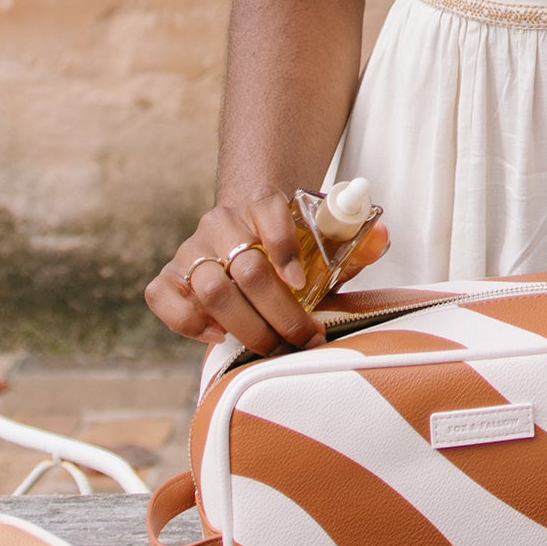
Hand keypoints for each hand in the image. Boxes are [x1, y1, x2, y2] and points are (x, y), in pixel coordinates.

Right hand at [144, 194, 389, 354]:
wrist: (249, 234)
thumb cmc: (295, 248)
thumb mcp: (328, 242)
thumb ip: (357, 241)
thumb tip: (382, 234)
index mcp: (261, 201)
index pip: (269, 211)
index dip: (285, 249)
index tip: (302, 285)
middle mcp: (222, 222)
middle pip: (246, 268)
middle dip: (278, 311)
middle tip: (300, 337)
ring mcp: (192, 249)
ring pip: (208, 288)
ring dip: (244, 325)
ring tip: (270, 344)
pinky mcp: (169, 275)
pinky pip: (164, 297)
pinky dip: (189, 321)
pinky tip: (220, 335)